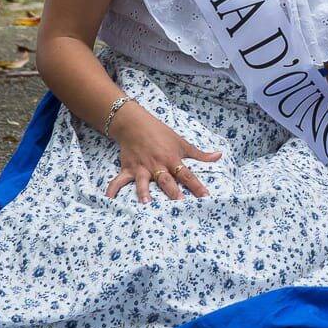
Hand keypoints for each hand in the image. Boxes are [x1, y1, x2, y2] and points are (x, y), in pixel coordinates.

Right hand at [105, 103, 220, 201]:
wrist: (135, 124)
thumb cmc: (161, 134)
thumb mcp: (182, 142)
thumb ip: (199, 154)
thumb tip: (219, 156)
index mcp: (172, 159)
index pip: (187, 174)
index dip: (197, 185)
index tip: (205, 196)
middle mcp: (157, 165)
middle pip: (166, 180)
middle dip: (172, 191)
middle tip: (179, 203)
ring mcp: (141, 168)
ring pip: (142, 182)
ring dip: (143, 192)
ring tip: (146, 204)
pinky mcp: (128, 168)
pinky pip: (119, 181)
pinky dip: (112, 189)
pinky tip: (108, 200)